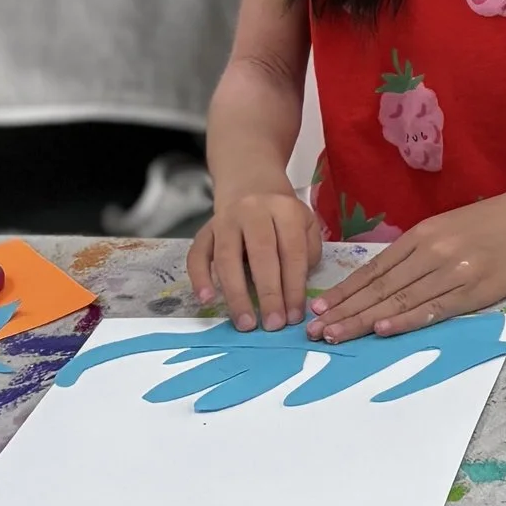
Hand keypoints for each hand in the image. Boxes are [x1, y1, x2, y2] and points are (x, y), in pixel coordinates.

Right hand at [190, 186, 322, 330]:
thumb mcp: (305, 223)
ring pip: (227, 258)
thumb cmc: (282, 213)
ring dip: (236, 294)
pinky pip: (197, 255)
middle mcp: (253, 212)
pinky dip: (199, 278)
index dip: (294, 287)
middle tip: (273, 325)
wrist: (250, 181)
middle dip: (268, 294)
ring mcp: (225, 220)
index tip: (295, 316)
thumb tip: (296, 289)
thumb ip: (307, 252)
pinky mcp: (204, 229)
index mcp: (284, 209)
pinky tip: (206, 300)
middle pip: (260, 255)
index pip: (292, 252)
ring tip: (244, 322)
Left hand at [307, 187, 505, 340]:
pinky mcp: (474, 288)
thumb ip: (417, 251)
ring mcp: (452, 270)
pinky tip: (384, 330)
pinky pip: (434, 308)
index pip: (373, 270)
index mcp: (420, 236)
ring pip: (400, 299)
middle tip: (314, 331)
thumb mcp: (446, 227)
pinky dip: (407, 320)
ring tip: (336, 336)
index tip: (317, 309)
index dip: (344, 292)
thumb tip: (382, 278)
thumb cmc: (491, 222)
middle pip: (379, 287)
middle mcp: (430, 251)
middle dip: (344, 311)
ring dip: (365, 320)